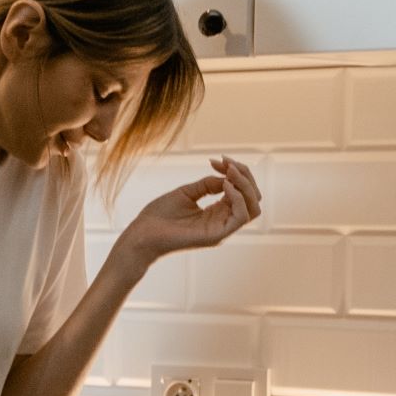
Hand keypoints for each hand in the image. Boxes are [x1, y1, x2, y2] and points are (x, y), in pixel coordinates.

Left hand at [115, 156, 261, 266]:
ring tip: (228, 172)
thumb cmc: (159, 215)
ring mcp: (221, 229)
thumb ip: (208, 184)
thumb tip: (228, 176)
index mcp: (217, 211)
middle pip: (253, 198)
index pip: (241, 191)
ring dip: (245, 186)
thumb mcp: (187, 192)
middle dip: (245, 176)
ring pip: (253, 208)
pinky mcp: (216, 236)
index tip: (219, 159)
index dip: (236, 172)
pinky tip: (224, 186)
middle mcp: (223, 221)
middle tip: (227, 163)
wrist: (142, 233)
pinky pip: (241, 217)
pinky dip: (237, 198)